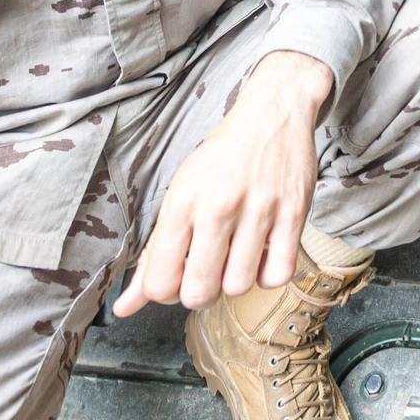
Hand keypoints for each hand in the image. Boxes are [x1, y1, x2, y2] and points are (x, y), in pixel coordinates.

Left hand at [113, 51, 332, 314]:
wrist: (273, 113)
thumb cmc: (221, 157)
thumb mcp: (179, 194)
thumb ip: (153, 253)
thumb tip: (124, 307)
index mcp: (182, 201)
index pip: (159, 281)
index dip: (163, 293)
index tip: (175, 278)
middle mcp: (218, 206)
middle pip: (199, 292)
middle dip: (199, 293)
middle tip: (205, 272)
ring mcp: (259, 210)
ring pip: (239, 287)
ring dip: (235, 282)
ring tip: (235, 260)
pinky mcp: (294, 212)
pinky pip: (278, 274)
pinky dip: (268, 275)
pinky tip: (262, 256)